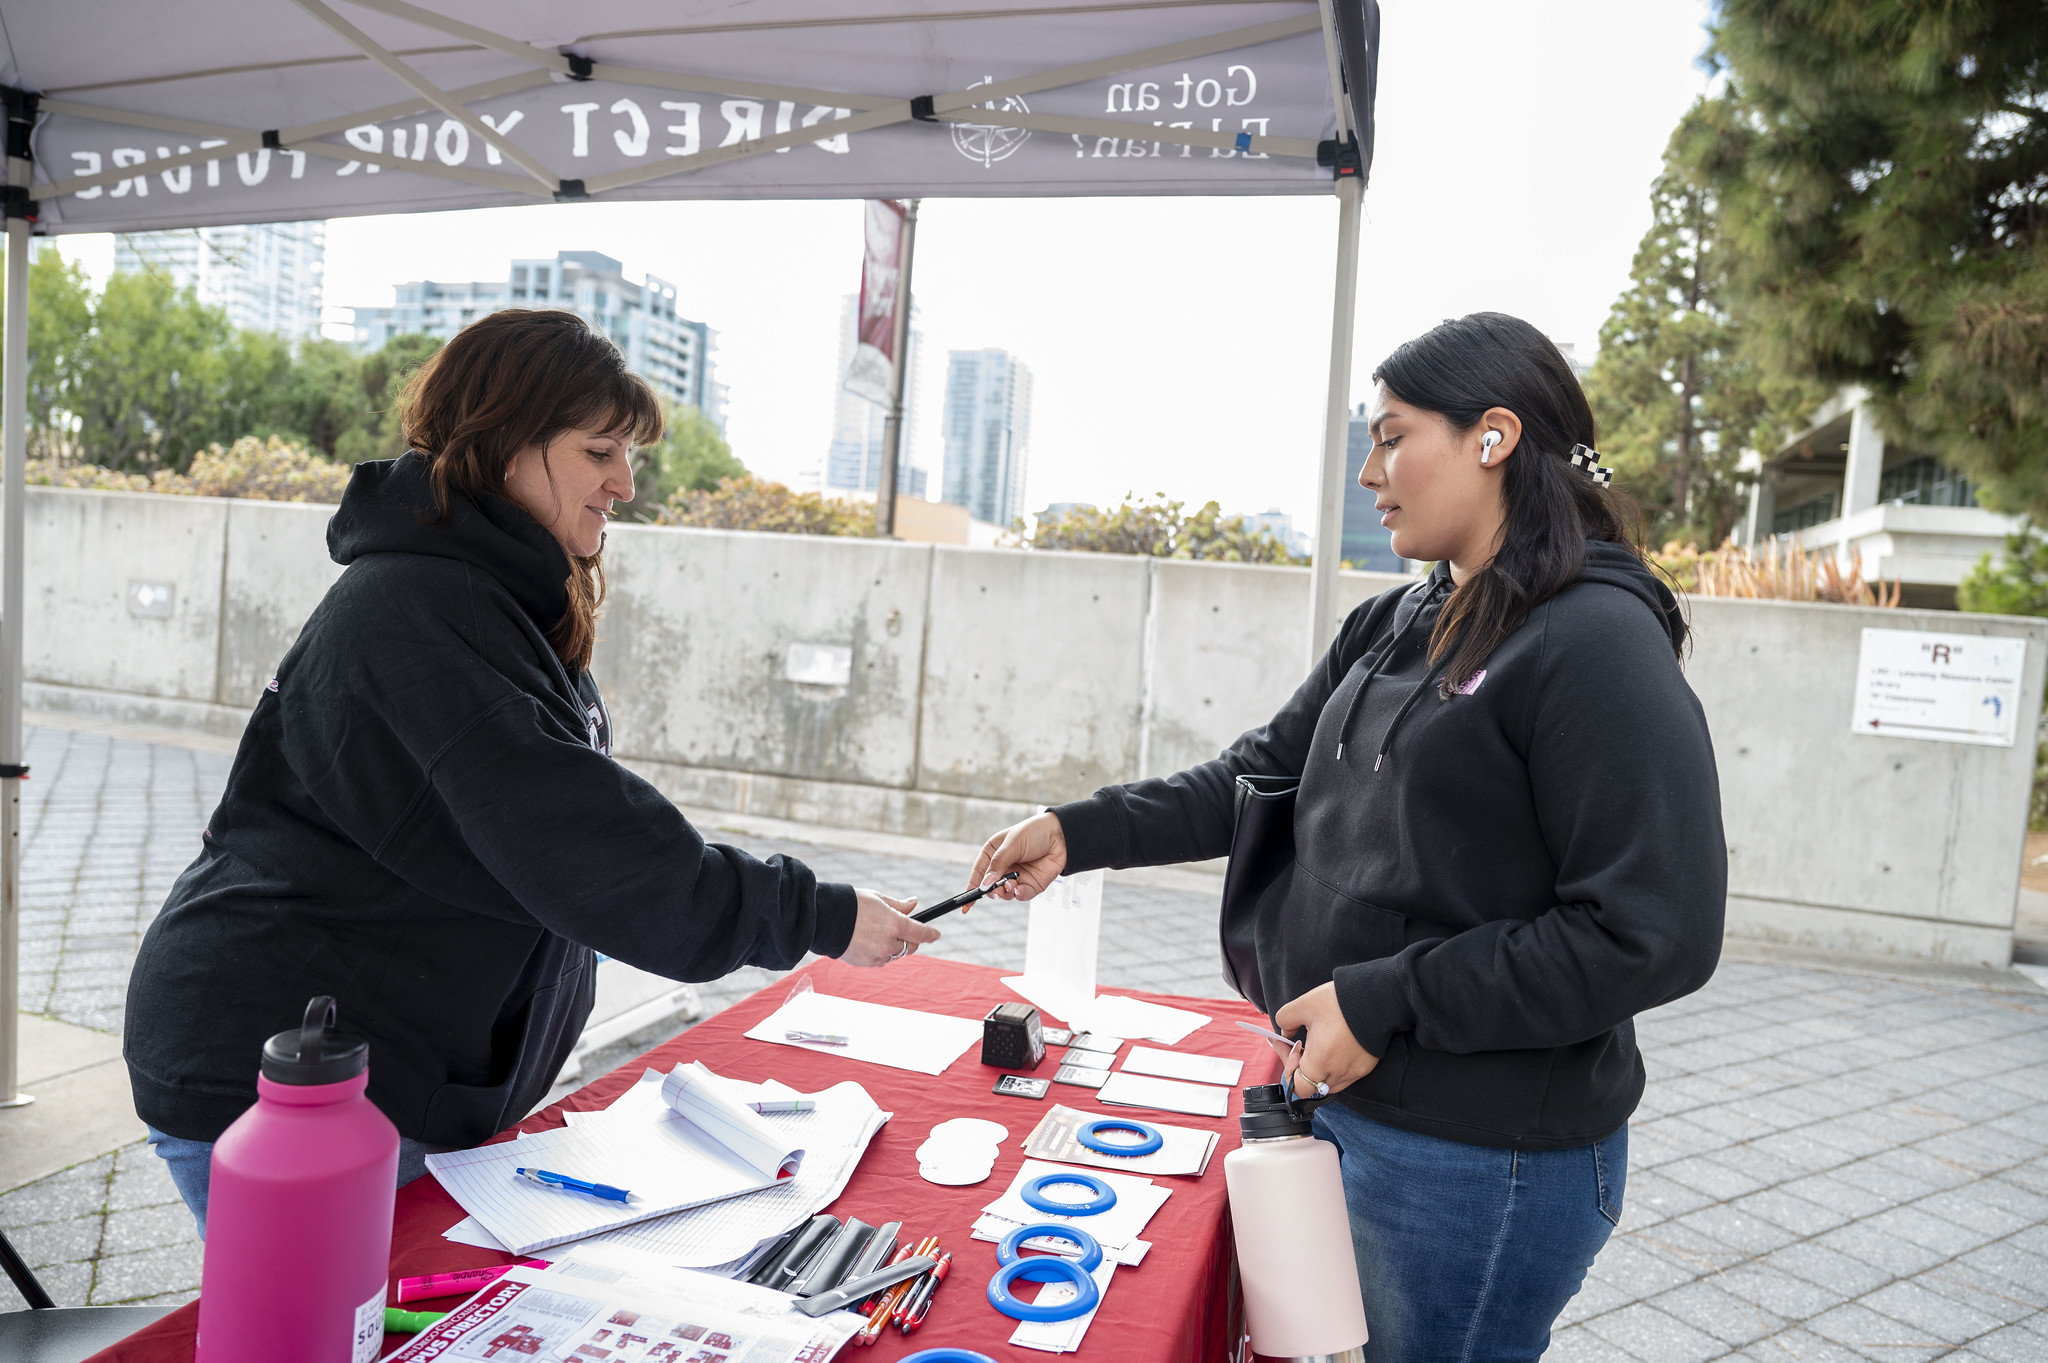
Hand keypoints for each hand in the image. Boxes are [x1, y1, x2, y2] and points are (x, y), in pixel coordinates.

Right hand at [839, 890, 939, 966]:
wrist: (824, 919)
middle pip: (910, 947)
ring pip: (895, 955)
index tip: (936, 934)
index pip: (921, 933)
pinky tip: (870, 941)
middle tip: (902, 928)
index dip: (931, 934)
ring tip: (879, 932)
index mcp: (894, 924)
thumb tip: (914, 904)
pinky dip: (881, 953)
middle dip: (910, 939)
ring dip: (894, 946)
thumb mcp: (878, 899)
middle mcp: (888, 943)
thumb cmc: (851, 904)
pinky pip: (881, 960)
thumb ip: (899, 905)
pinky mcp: (866, 964)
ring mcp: (877, 956)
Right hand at [970, 812, 1067, 902]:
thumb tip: (985, 884)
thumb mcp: (1012, 844)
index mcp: (993, 853)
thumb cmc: (1034, 833)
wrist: (1061, 836)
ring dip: (1005, 892)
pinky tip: (1019, 889)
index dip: (971, 887)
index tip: (966, 902)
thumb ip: (998, 864)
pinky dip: (1018, 895)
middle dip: (991, 891)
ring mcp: (1016, 877)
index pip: (978, 872)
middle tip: (995, 891)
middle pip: (990, 886)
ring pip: (1004, 893)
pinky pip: (1020, 895)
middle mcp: (1003, 867)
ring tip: (1010, 885)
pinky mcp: (1030, 885)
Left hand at [1274, 982, 1379, 1099]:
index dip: (1289, 1068)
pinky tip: (1334, 1046)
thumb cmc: (1341, 1002)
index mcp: (1321, 1062)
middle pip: (1312, 1085)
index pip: (1298, 1087)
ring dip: (1319, 1069)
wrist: (1378, 998)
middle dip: (1302, 1068)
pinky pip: (1345, 1075)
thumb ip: (1285, 1021)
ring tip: (1318, 1045)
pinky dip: (1335, 1066)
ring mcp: (1355, 1072)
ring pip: (1329, 1082)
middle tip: (1300, 1045)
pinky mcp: (1366, 1067)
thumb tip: (1286, 1035)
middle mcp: (1339, 1073)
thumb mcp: (1303, 1005)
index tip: (1290, 1046)